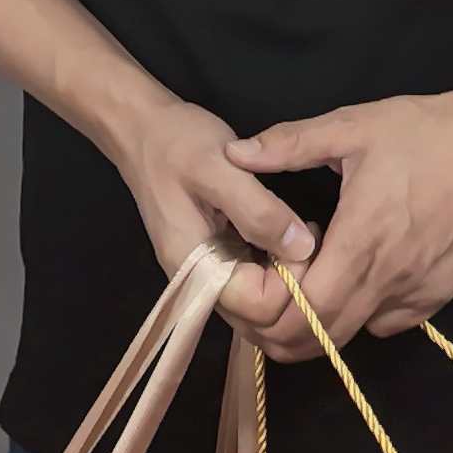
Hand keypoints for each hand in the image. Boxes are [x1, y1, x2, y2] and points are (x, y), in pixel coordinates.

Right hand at [104, 94, 319, 350]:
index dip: (293, 280)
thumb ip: (259, 210)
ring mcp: (209, 277)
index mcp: (197, 268)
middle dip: (294, 286)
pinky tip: (287, 236)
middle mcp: (201, 284)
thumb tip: (303, 248)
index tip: (307, 236)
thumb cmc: (177, 145)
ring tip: (301, 233)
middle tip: (309, 234)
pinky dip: (277, 270)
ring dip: (288, 280)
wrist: (144, 132)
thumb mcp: (219, 167)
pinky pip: (254, 287)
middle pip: (262, 319)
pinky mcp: (218, 264)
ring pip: (261, 309)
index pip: (260, 308)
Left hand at [230, 89, 452, 346]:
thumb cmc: (423, 132)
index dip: (270, 307)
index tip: (256, 276)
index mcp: (361, 240)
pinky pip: (386, 324)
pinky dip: (358, 315)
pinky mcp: (438, 295)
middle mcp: (389, 278)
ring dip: (319, 323)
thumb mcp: (351, 126)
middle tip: (265, 291)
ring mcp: (417, 292)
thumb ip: (289, 144)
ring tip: (304, 284)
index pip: (304, 310)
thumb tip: (234, 154)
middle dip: (282, 326)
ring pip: (354, 335)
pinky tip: (351, 278)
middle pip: (323, 337)